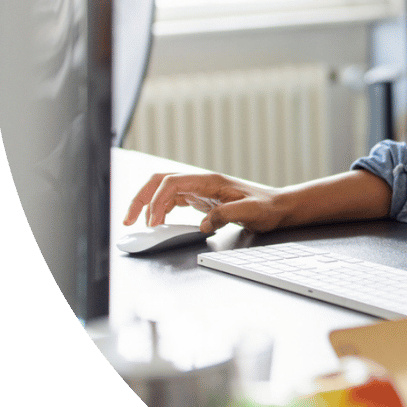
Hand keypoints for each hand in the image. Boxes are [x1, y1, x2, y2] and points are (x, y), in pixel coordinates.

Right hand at [123, 172, 286, 233]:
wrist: (278, 207)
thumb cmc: (267, 207)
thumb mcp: (250, 212)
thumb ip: (226, 215)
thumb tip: (202, 224)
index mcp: (210, 181)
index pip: (172, 183)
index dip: (156, 202)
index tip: (152, 224)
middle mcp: (202, 182)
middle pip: (160, 181)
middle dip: (141, 198)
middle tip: (129, 220)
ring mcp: (200, 190)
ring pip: (164, 190)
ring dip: (147, 204)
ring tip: (137, 223)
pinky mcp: (202, 199)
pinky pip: (173, 199)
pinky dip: (160, 209)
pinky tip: (158, 221)